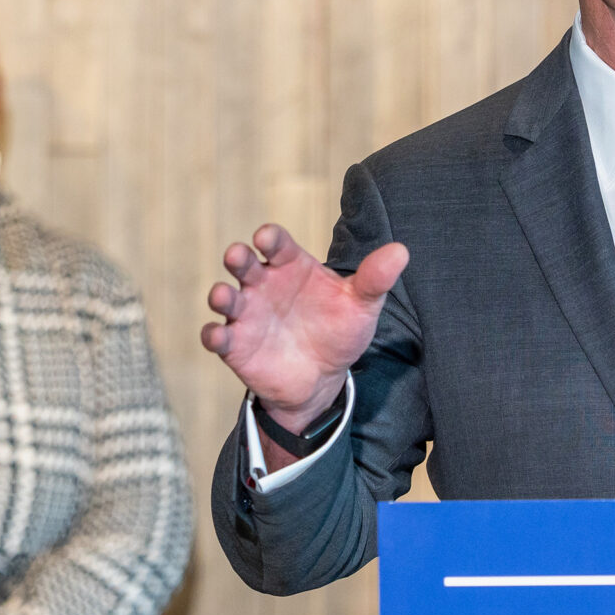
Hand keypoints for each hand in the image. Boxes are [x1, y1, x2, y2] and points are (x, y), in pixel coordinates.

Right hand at [201, 224, 409, 428]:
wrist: (324, 377)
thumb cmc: (339, 329)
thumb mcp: (362, 305)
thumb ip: (376, 279)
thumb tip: (401, 251)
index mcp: (291, 265)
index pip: (275, 243)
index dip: (269, 237)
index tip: (267, 238)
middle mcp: (263, 284)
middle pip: (243, 263)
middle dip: (238, 257)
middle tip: (239, 256)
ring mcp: (246, 314)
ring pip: (224, 297)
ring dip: (221, 295)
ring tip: (225, 297)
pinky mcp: (235, 345)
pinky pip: (216, 337)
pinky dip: (213, 335)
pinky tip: (218, 336)